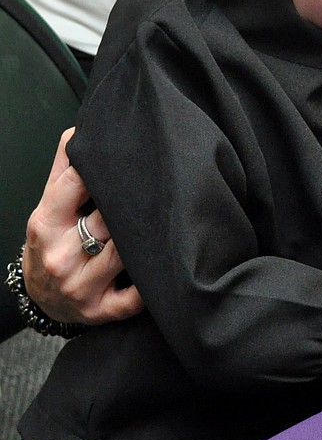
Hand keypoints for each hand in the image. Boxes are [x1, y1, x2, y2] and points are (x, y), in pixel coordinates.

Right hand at [23, 129, 143, 324]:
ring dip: (143, 237)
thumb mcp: (48, 207)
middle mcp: (59, 258)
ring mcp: (80, 287)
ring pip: (123, 252)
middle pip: (106, 220)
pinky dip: (150, 282)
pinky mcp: (100, 311)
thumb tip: (81, 128)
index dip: (102, 168)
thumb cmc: (51, 243)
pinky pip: (134, 297)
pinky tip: (162, 265)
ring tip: (164, 220)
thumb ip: (65, 168)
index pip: (74, 185)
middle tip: (160, 186)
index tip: (128, 157)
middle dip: (131, 204)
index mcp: (45, 224)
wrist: (40, 299)